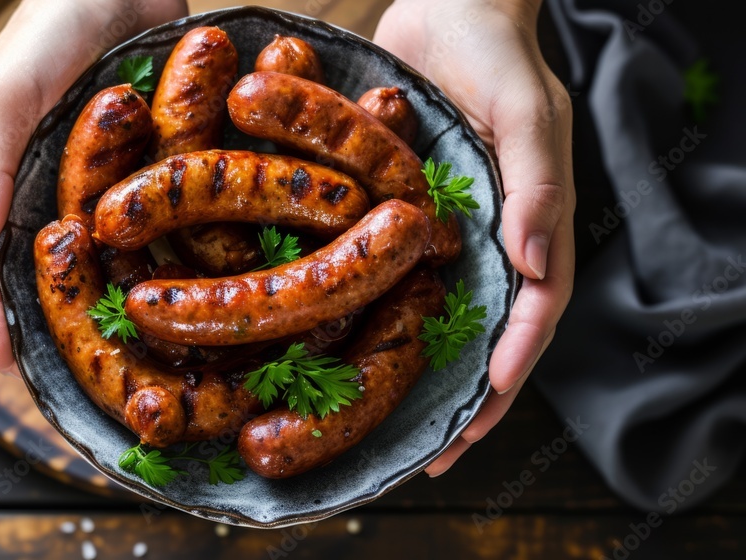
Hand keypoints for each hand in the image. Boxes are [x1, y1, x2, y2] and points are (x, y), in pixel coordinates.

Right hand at [0, 0, 188, 375]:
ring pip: (104, 261)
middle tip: (68, 383)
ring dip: (109, 307)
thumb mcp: (7, 89)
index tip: (0, 364)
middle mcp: (57, 187)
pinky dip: (160, 260)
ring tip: (127, 359)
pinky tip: (182, 299)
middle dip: (50, 327)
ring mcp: (109, 182)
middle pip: (46, 273)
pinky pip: (156, 224)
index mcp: (7, 175)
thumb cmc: (55, 20)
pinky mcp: (154, 168)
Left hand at [374, 0, 575, 474]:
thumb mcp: (529, 111)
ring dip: (403, 366)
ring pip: (423, 309)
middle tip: (427, 456)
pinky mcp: (393, 209)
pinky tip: (326, 341)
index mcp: (528, 225)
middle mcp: (482, 238)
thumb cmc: (497, 52)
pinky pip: (378, 266)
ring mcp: (435, 228)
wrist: (446, 6)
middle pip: (475, 330)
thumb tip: (537, 266)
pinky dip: (361, 306)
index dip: (507, 369)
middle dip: (456, 396)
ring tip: (371, 423)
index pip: (530, 314)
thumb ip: (538, 184)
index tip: (475, 420)